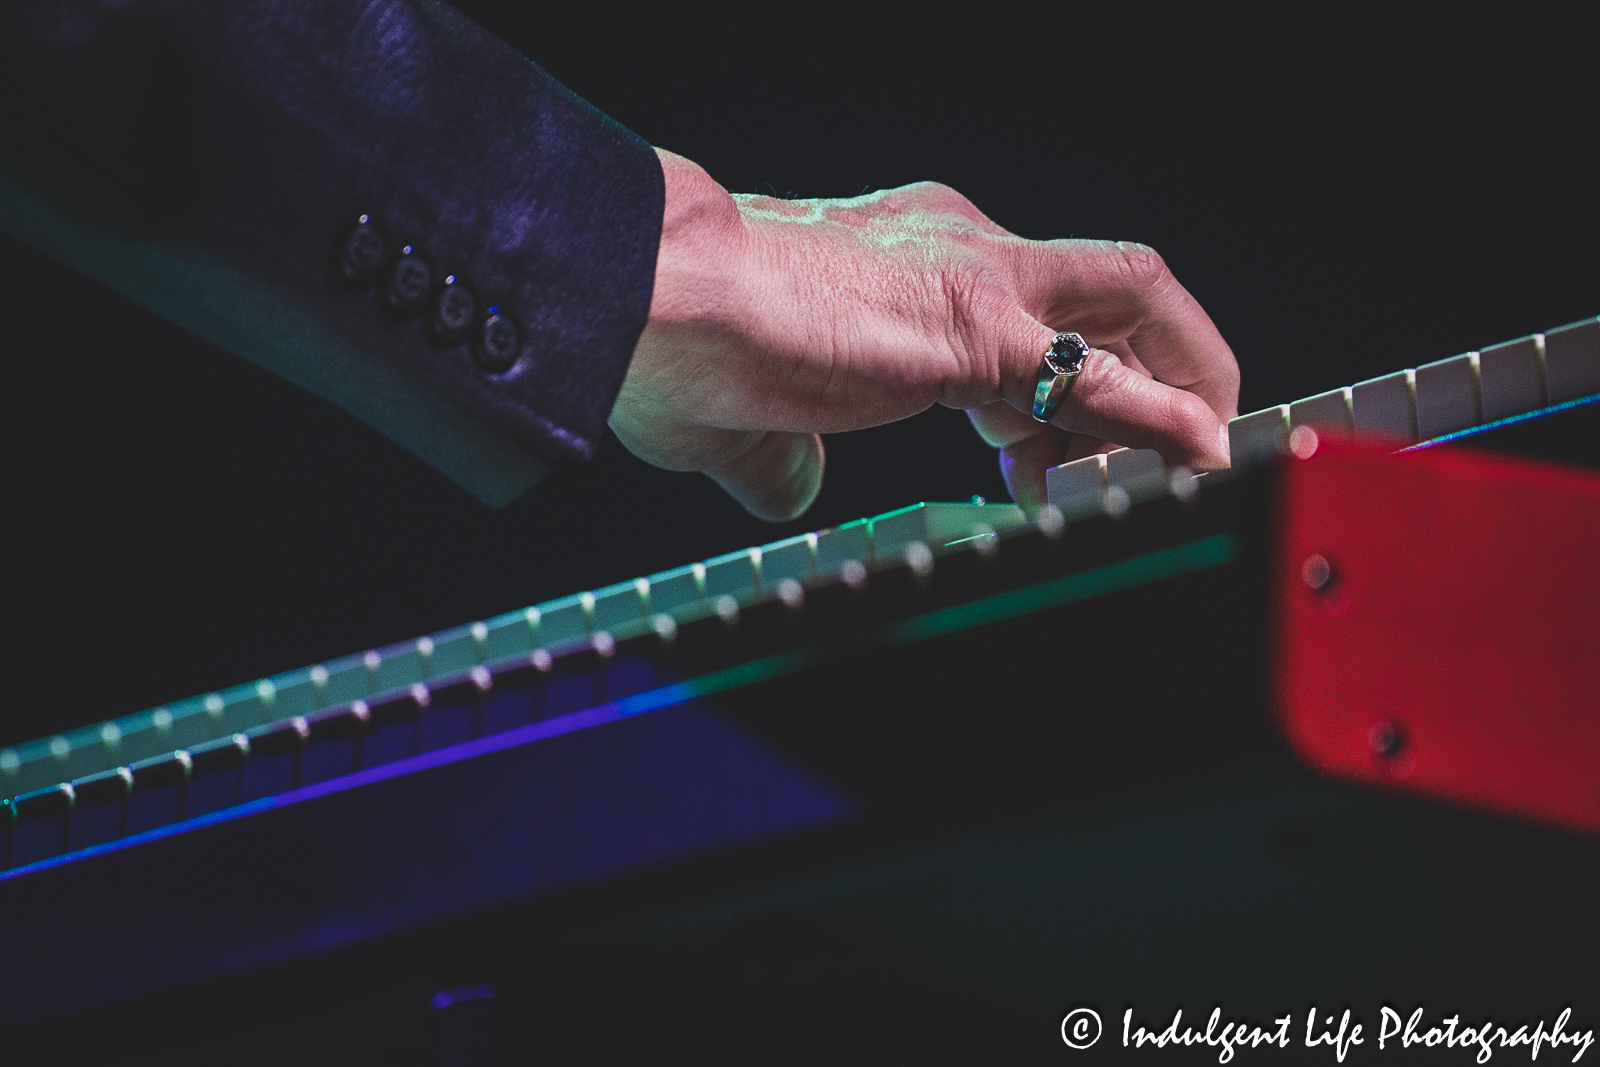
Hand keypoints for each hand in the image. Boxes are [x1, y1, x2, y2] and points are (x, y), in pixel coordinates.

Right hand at [612, 149, 1237, 520]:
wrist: (649, 296)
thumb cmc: (671, 338)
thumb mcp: (744, 416)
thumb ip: (784, 455)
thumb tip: (792, 488)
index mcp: (900, 262)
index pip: (1024, 301)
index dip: (1051, 385)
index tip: (1040, 451)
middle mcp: (953, 246)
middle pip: (1106, 281)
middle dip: (1148, 362)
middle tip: (1131, 456)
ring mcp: (975, 279)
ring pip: (1133, 299)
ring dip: (1172, 386)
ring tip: (1170, 467)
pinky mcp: (981, 328)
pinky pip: (1105, 377)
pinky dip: (1164, 419)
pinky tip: (1194, 455)